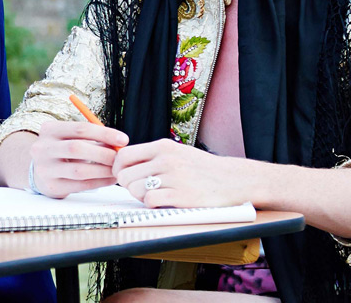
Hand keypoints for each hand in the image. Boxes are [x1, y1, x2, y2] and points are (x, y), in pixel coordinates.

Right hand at [28, 120, 126, 197]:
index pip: (80, 129)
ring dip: (103, 170)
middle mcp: (42, 148)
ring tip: (116, 169)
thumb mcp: (70, 139)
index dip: (104, 133)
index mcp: (49, 130)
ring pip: (79, 170)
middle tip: (119, 157)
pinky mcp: (52, 186)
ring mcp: (45, 168)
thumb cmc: (62, 151)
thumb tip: (119, 144)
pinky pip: (81, 185)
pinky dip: (100, 182)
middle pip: (76, 148)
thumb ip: (92, 139)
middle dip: (103, 153)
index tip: (123, 140)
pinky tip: (110, 179)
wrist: (38, 171)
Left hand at [113, 139, 253, 207]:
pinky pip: (150, 201)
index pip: (124, 155)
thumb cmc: (201, 168)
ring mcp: (174, 178)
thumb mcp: (176, 152)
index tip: (122, 176)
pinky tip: (162, 202)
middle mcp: (166, 160)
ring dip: (140, 196)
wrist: (232, 180)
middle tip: (140, 189)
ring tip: (153, 195)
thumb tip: (122, 161)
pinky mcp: (181, 196)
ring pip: (135, 189)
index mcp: (162, 146)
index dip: (118, 169)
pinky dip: (152, 204)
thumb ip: (151, 155)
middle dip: (128, 186)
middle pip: (125, 175)